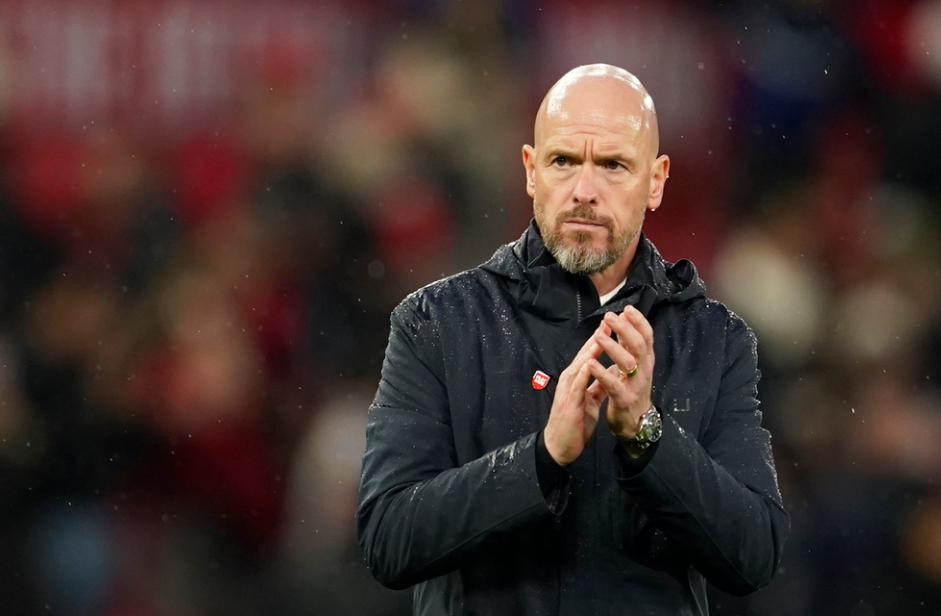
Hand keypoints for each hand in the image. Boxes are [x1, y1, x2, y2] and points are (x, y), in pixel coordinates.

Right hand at [543, 331, 608, 465]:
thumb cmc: (575, 424)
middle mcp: (569, 380)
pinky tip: (592, 361)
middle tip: (609, 320)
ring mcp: (568, 390)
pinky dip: (585, 371)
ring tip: (602, 333)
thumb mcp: (590, 401)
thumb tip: (609, 373)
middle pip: (584, 355)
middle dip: (597, 337)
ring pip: (580, 364)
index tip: (614, 326)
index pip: (589, 356)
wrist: (559, 446)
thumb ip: (597, 386)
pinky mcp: (569, 402)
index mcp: (576, 380)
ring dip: (591, 349)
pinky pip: (578, 383)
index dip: (600, 340)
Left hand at [587, 306, 654, 439]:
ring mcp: (635, 385)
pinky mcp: (624, 399)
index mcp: (646, 360)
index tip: (627, 308)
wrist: (635, 421)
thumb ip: (629, 343)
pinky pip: (613, 385)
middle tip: (610, 317)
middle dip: (624, 329)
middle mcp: (644, 370)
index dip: (639, 321)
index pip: (647, 336)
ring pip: (627, 363)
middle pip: (638, 345)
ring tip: (598, 336)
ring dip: (612, 348)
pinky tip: (591, 363)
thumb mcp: (634, 363)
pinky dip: (602, 373)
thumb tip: (624, 316)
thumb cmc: (632, 387)